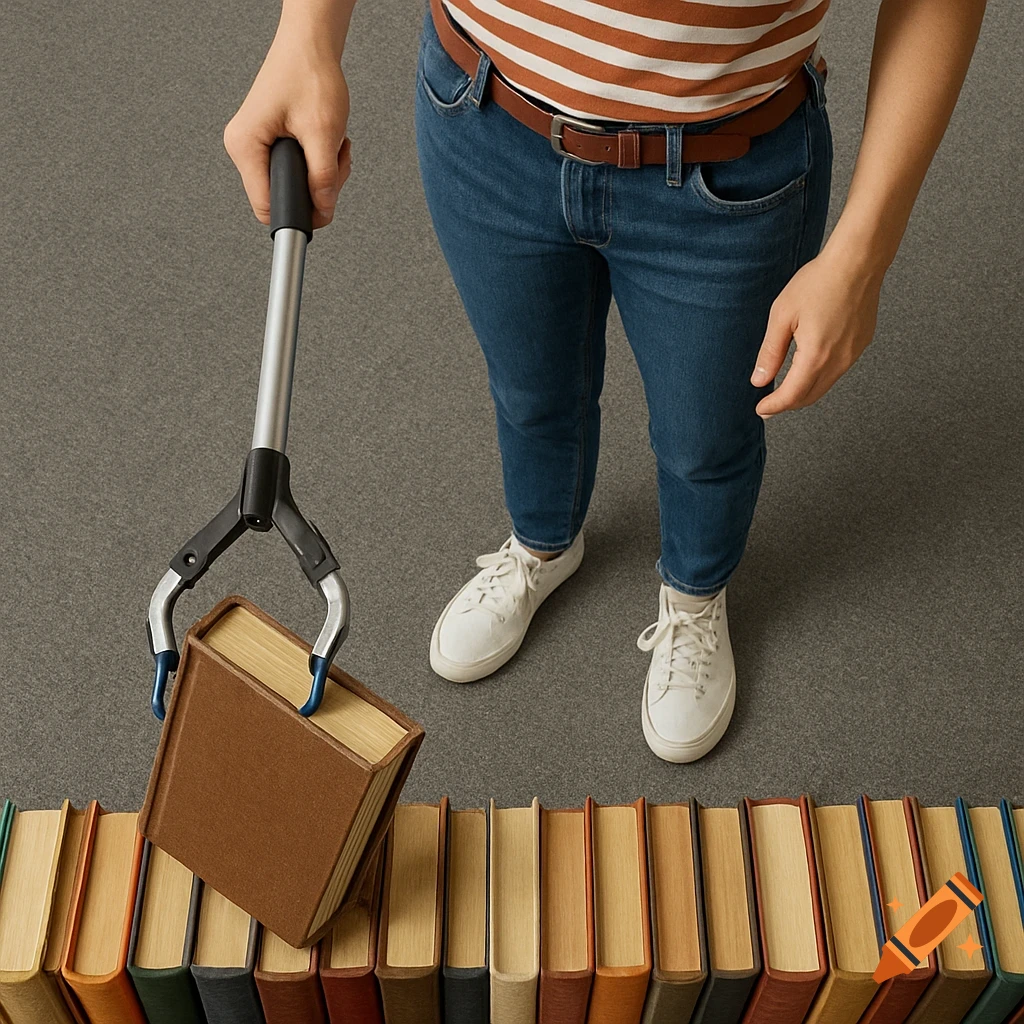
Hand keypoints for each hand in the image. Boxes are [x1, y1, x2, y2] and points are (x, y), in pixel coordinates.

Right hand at [224, 30, 351, 228]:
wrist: (310, 46)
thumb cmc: (308, 73)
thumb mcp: (322, 132)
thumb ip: (323, 176)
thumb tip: (324, 209)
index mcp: (245, 146)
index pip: (267, 206)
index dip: (297, 214)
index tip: (323, 210)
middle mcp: (244, 149)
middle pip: (283, 198)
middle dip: (318, 189)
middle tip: (336, 164)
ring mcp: (257, 146)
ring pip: (295, 186)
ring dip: (323, 175)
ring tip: (335, 147)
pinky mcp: (271, 144)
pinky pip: (298, 171)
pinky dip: (319, 163)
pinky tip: (329, 143)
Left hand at [750, 239, 884, 416]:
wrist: (857, 262)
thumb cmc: (818, 283)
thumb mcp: (782, 317)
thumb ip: (770, 353)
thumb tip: (759, 381)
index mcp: (816, 356)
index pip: (792, 395)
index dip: (774, 406)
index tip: (761, 409)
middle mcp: (839, 361)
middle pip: (810, 396)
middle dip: (788, 404)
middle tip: (769, 405)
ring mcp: (853, 354)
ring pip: (825, 385)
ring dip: (804, 392)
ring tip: (785, 390)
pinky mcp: (861, 344)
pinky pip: (838, 370)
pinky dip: (820, 377)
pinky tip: (808, 369)